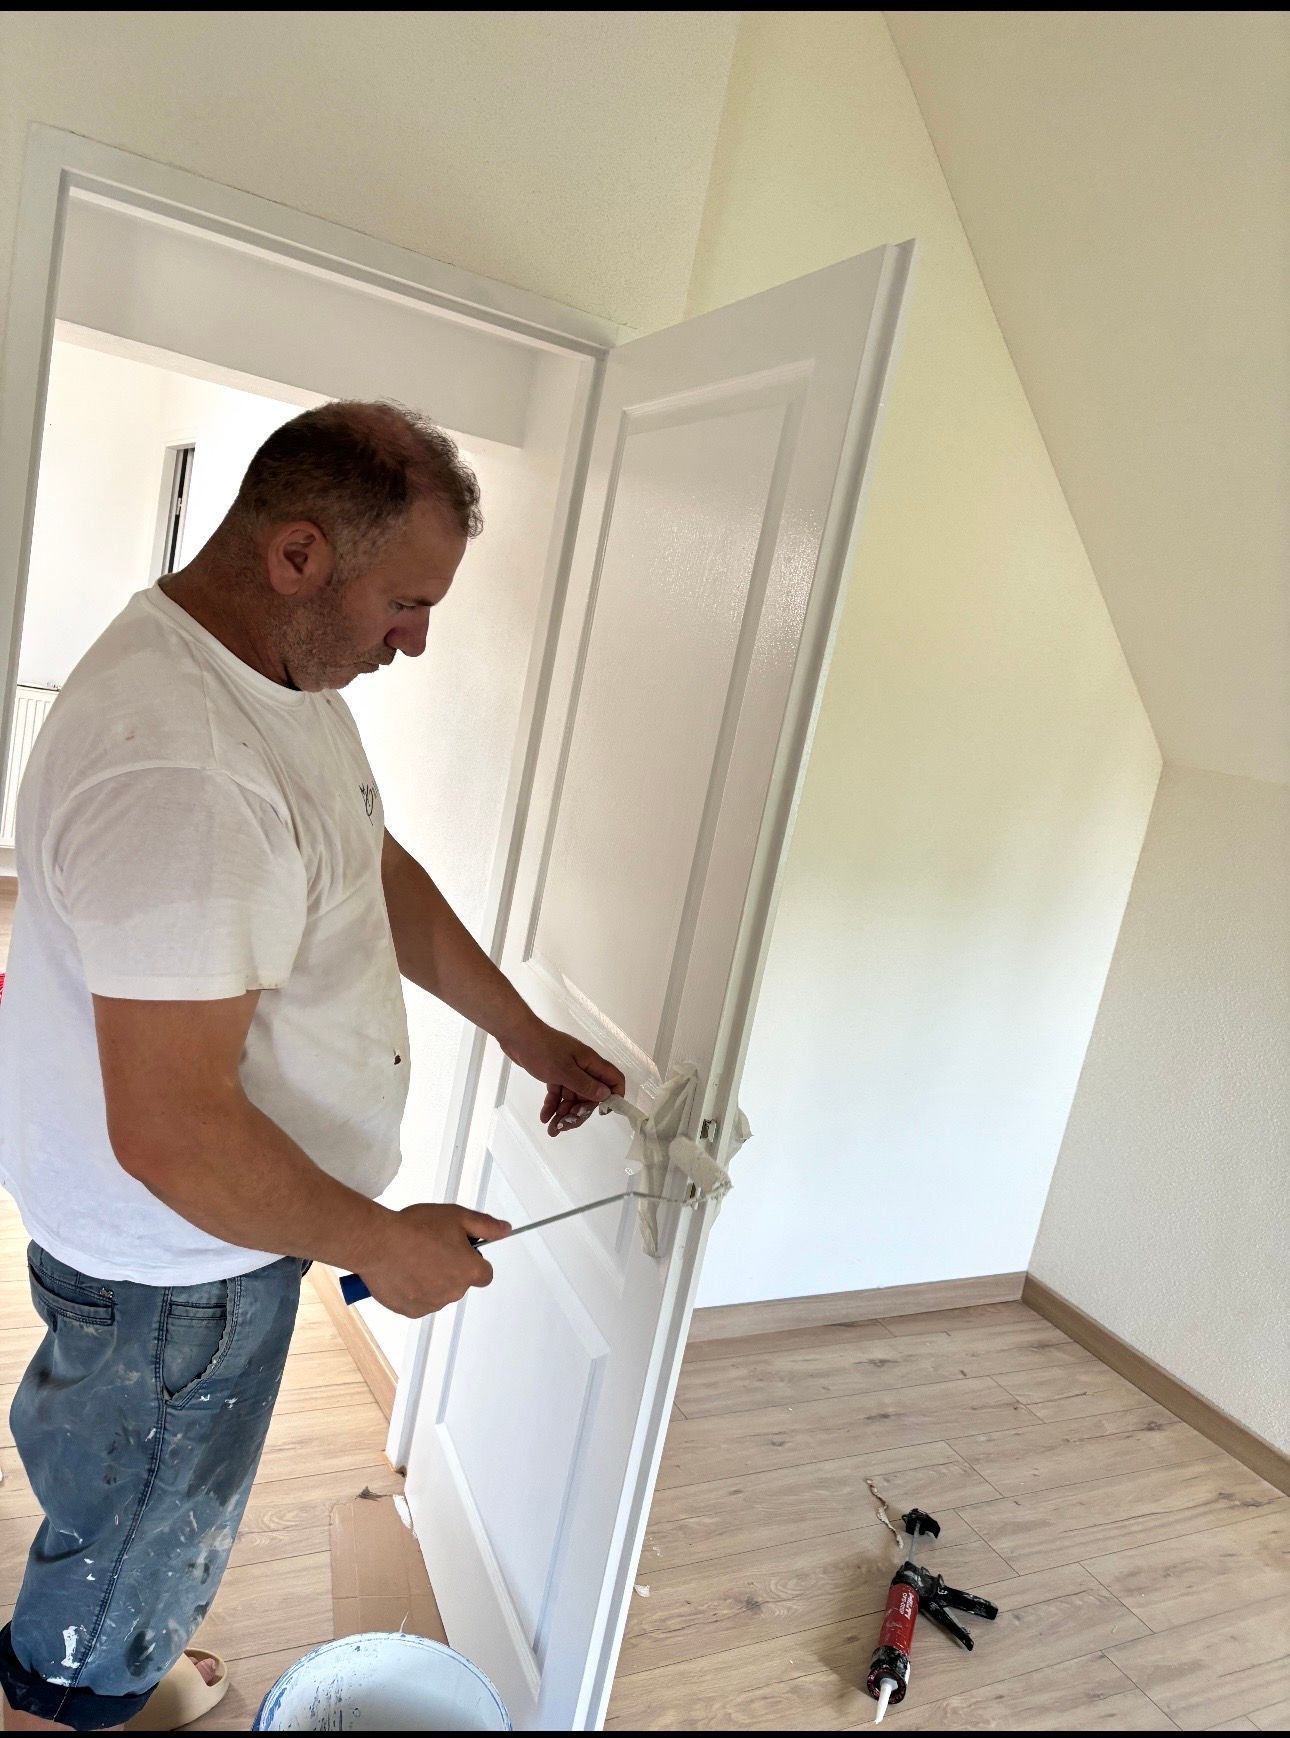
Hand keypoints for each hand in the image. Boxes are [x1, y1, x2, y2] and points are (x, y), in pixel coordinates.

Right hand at [357, 1203, 511, 1316]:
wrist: (377, 1243)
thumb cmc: (415, 1228)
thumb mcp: (456, 1216)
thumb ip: (486, 1226)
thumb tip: (505, 1230)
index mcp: (469, 1271)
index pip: (485, 1274)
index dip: (474, 1260)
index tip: (460, 1250)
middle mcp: (453, 1292)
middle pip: (460, 1282)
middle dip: (451, 1268)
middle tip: (432, 1247)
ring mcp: (431, 1304)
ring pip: (439, 1293)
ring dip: (432, 1279)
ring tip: (413, 1257)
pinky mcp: (410, 1311)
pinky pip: (419, 1302)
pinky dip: (414, 1290)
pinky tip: (403, 1271)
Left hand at [502, 1018, 625, 1136]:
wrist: (516, 1036)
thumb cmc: (542, 1050)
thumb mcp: (564, 1071)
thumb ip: (585, 1085)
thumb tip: (606, 1095)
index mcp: (591, 1063)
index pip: (613, 1079)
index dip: (614, 1096)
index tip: (602, 1112)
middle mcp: (583, 1067)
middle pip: (590, 1095)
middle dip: (579, 1113)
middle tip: (565, 1126)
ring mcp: (568, 1070)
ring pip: (572, 1097)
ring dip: (564, 1114)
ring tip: (552, 1129)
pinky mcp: (554, 1073)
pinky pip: (558, 1093)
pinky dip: (553, 1105)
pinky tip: (544, 1117)